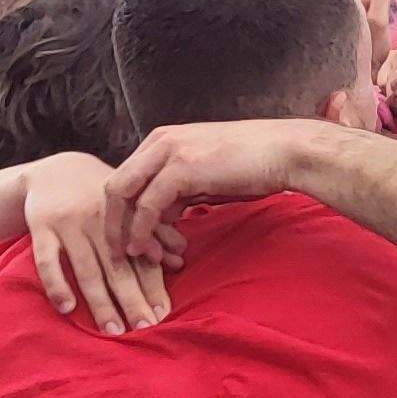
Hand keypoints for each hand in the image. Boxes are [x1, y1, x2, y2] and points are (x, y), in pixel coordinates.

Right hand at [15, 152, 163, 333]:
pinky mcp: (42, 226)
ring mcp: (69, 224)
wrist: (54, 171)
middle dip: (132, 300)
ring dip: (100, 302)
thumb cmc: (101, 197)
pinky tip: (67, 308)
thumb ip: (156, 232)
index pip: (142, 258)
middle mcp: (99, 221)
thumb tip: (180, 260)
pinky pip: (46, 259)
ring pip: (86, 268)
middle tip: (144, 329)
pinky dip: (57, 284)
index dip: (153, 287)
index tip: (162, 315)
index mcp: (125, 217)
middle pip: (118, 268)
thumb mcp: (129, 207)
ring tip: (113, 330)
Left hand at [112, 119, 304, 257]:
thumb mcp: (205, 179)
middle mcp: (159, 141)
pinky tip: (144, 249)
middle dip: (111, 222)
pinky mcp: (181, 167)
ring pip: (123, 193)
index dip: (122, 212)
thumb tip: (162, 216)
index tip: (130, 240)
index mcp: (162, 140)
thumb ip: (179, 193)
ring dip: (122, 229)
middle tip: (115, 253)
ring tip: (129, 257)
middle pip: (114, 185)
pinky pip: (147, 204)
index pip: (126, 178)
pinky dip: (141, 229)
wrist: (285, 153)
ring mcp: (168, 151)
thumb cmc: (253, 166)